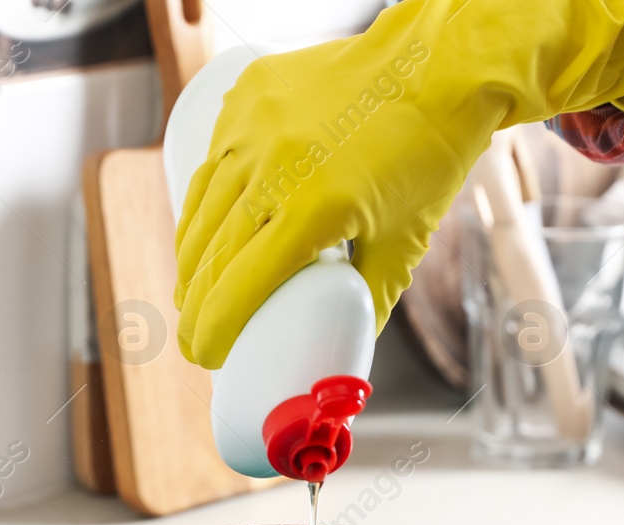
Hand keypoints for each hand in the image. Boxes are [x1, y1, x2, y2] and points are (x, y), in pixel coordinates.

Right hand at [172, 0, 623, 368]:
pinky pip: (210, 164)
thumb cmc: (426, 157)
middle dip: (195, 308)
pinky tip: (200, 233)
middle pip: (210, 256)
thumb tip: (346, 345)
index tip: (207, 358)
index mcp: (313, 210)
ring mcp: (253, 127)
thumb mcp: (404, 242)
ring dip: (189, 261)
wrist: (434, 69)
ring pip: (201, 209)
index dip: (214, 330)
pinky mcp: (247, 100)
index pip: (240, 286)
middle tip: (195, 339)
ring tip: (191, 294)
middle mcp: (273, 166)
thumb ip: (372, 301)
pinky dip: (200, 206)